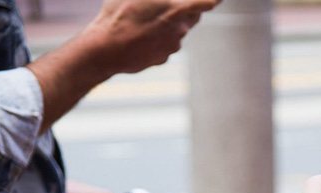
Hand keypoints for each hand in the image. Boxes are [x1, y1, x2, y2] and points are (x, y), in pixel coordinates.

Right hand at [29, 0, 219, 129]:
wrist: (107, 50)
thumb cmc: (118, 15)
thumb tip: (159, 0)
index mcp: (177, 9)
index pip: (207, 2)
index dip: (213, 0)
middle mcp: (180, 30)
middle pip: (194, 16)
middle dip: (190, 8)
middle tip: (174, 3)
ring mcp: (173, 46)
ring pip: (178, 31)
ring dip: (170, 23)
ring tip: (148, 18)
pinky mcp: (162, 58)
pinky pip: (166, 44)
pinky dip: (159, 37)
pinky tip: (141, 33)